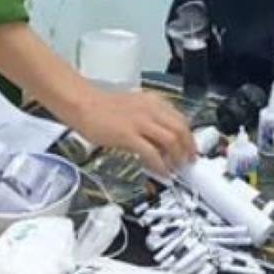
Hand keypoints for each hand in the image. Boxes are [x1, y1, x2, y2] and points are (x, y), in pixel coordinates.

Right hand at [61, 89, 195, 175]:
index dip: (189, 136)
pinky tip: (161, 172)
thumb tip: (160, 142)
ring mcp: (140, 122)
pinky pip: (152, 153)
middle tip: (188, 160)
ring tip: (177, 168)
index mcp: (153, 102)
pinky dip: (161, 165)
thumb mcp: (133, 107)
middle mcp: (150, 109)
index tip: (190, 147)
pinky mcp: (128, 135)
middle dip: (188, 148)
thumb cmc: (102, 107)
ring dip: (178, 157)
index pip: (180, 118)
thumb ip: (149, 121)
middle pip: (181, 129)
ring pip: (171, 140)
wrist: (82, 104)